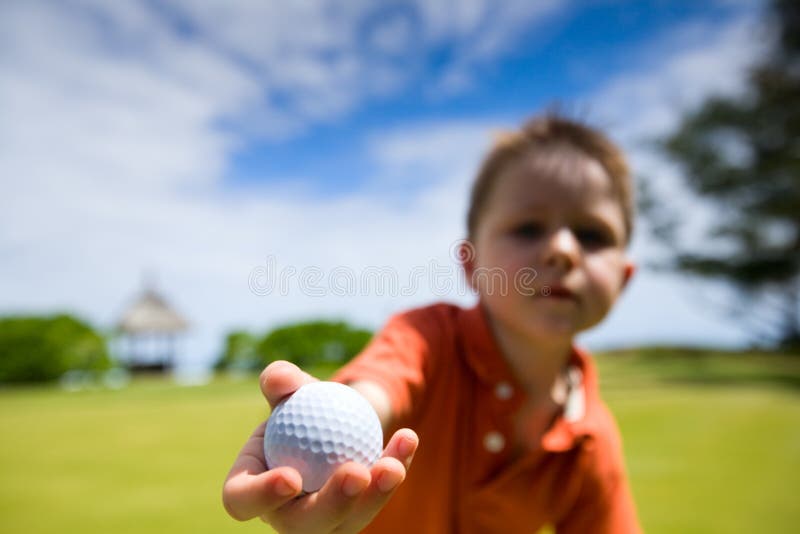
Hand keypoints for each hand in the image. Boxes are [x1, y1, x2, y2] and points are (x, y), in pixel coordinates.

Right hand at [222, 361, 418, 532]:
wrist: (336, 417)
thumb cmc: (302, 403)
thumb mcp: (292, 386)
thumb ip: (281, 380)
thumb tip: (280, 380)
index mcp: (250, 485)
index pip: (243, 500)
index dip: (262, 497)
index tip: (291, 477)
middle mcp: (283, 514)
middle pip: (302, 526)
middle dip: (332, 505)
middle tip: (356, 474)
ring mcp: (324, 522)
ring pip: (348, 522)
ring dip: (375, 495)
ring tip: (392, 466)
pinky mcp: (357, 516)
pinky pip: (378, 498)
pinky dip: (396, 467)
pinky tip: (407, 440)